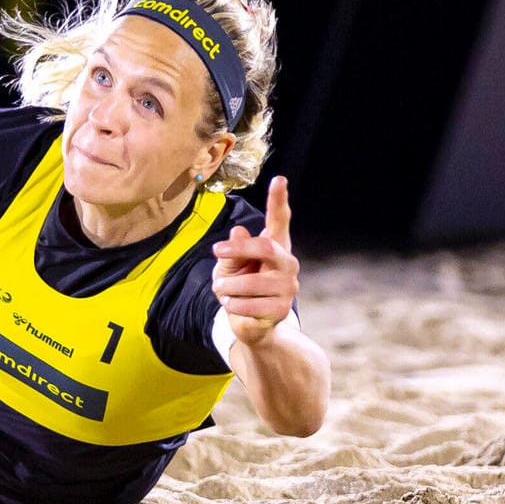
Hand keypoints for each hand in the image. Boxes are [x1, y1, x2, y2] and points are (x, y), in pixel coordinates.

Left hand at [210, 175, 298, 345]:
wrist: (250, 324)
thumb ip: (233, 250)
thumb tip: (238, 231)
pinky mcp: (282, 309)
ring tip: (222, 289)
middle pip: (265, 247)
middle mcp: (287, 264)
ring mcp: (288, 287)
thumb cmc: (238, 287)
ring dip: (228, 286)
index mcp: (275, 247)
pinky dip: (233, 305)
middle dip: (238, 249)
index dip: (279, 200)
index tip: (279, 179)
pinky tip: (232, 305)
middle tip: (216, 250)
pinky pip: (250, 305)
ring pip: (251, 282)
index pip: (279, 221)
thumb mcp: (229, 266)